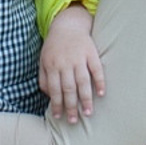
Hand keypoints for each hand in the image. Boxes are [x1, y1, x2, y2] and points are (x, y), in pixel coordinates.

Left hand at [37, 3, 104, 121]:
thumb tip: (49, 96)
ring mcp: (79, 57)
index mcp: (52, 65)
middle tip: (74, 120)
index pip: (54, 89)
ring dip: (85, 98)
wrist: (68, 24)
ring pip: (82, 81)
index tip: (59, 117)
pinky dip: (100, 81)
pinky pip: (96, 68)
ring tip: (88, 113)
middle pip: (69, 88)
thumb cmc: (55, 47)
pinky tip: (102, 93)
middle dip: (71, 106)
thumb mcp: (44, 60)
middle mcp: (65, 62)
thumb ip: (44, 78)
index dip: (56, 104)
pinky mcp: (91, 52)